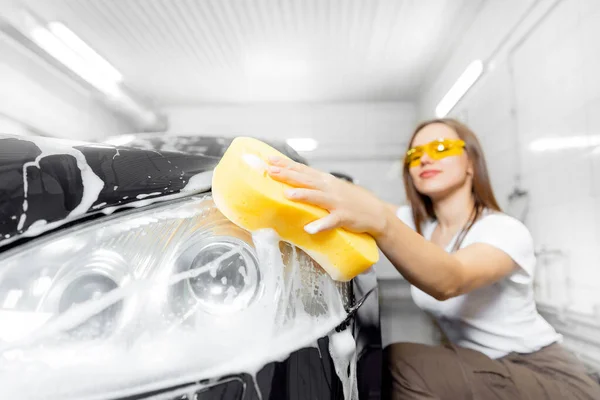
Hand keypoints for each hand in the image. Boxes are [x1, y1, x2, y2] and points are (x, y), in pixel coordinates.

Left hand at [266, 156, 388, 236]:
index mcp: (325, 180)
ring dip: (303, 195)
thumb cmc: (350, 200)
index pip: (303, 170)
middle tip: (271, 171)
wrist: (375, 212)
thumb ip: (315, 183)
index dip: (286, 164)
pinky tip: (310, 229)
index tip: (270, 159)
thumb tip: (293, 180)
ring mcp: (337, 202)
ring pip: (317, 197)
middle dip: (288, 175)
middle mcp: (329, 188)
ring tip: (287, 194)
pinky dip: (321, 225)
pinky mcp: (344, 217)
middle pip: (306, 180)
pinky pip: (331, 221)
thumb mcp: (332, 187)